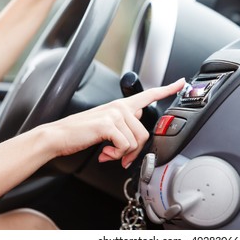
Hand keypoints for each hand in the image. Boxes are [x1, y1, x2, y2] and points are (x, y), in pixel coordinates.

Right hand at [48, 78, 184, 167]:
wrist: (59, 137)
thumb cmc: (82, 132)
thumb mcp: (107, 124)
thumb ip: (125, 122)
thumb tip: (138, 125)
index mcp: (121, 105)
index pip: (149, 94)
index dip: (167, 89)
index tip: (180, 83)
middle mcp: (120, 107)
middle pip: (144, 133)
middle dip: (134, 151)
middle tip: (120, 157)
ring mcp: (114, 114)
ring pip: (135, 142)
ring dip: (122, 154)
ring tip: (108, 153)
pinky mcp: (108, 125)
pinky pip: (125, 146)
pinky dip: (115, 155)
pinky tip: (104, 153)